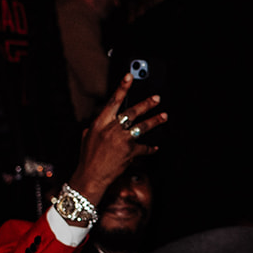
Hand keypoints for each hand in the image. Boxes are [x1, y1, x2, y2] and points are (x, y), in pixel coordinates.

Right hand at [67, 73, 164, 204]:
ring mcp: (121, 140)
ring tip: (164, 116)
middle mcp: (111, 129)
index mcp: (100, 123)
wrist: (91, 176)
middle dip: (146, 104)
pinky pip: (144, 147)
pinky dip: (150, 148)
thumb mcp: (87, 137)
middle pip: (132, 112)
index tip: (130, 76)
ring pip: (142, 126)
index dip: (122, 88)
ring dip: (155, 121)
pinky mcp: (130, 152)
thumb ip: (98, 126)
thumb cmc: (88, 157)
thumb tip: (106, 120)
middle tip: (157, 98)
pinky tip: (155, 148)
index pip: (113, 101)